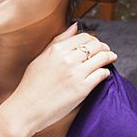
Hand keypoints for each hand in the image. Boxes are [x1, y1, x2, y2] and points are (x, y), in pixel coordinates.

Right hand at [3, 24, 117, 136]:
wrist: (25, 109)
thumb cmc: (30, 86)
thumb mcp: (40, 58)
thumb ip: (58, 41)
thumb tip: (74, 27)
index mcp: (56, 50)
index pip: (83, 37)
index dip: (93, 39)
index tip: (95, 44)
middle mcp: (67, 59)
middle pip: (95, 46)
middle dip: (104, 47)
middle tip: (106, 51)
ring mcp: (76, 73)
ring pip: (102, 58)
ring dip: (109, 57)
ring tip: (110, 59)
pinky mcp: (82, 88)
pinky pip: (102, 74)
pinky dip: (106, 72)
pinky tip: (104, 74)